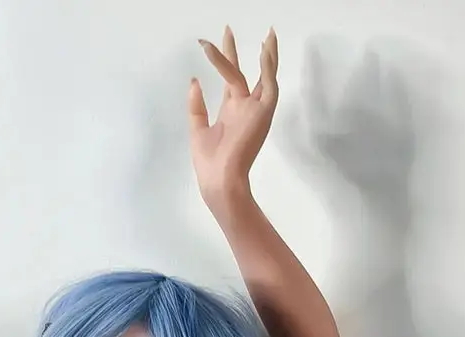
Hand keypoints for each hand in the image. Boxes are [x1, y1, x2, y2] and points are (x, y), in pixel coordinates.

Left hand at [189, 26, 278, 204]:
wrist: (220, 181)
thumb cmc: (209, 163)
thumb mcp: (197, 128)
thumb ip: (196, 105)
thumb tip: (194, 80)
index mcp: (231, 113)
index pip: (229, 80)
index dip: (222, 60)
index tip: (211, 42)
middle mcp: (245, 109)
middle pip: (244, 74)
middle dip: (238, 52)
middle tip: (230, 29)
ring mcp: (255, 111)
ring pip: (264, 77)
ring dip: (266, 56)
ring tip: (267, 35)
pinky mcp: (264, 113)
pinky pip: (270, 86)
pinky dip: (269, 68)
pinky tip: (265, 51)